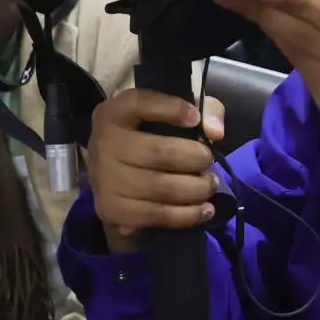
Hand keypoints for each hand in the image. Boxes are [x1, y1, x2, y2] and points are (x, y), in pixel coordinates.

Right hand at [87, 88, 224, 251]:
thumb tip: (215, 132)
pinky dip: (186, 216)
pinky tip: (203, 210)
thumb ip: (204, 109)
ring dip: (196, 190)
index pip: (141, 103)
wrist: (115, 169)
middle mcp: (104, 143)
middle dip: (195, 159)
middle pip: (159, 153)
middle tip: (209, 162)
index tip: (195, 118)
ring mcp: (104, 179)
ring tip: (209, 185)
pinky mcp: (110, 208)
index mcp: (115, 111)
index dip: (171, 108)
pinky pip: (155, 215)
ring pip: (160, 188)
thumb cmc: (150, 132)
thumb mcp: (176, 109)